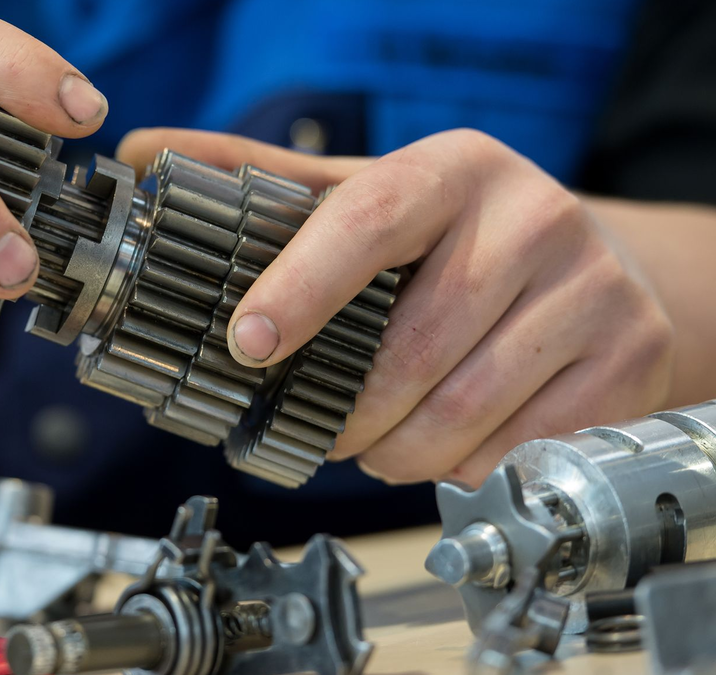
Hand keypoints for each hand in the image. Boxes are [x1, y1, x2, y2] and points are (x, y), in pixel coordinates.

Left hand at [117, 128, 673, 484]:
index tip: (249, 343)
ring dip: (395, 451)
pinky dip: (460, 467)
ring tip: (376, 440)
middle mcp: (533, 218)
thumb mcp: (371, 194)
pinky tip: (446, 443)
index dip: (302, 287)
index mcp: (455, 171)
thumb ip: (264, 180)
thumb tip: (146, 150)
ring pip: (459, 414)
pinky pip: (514, 449)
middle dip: (346, 411)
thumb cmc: (462, 239)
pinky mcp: (626, 362)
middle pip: (410, 349)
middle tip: (320, 424)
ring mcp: (591, 291)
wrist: (601, 270)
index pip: (368, 221)